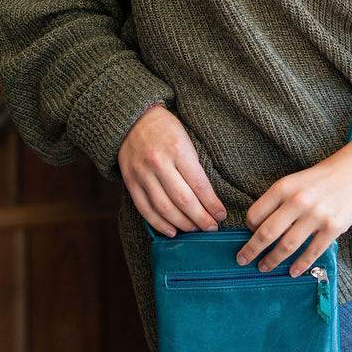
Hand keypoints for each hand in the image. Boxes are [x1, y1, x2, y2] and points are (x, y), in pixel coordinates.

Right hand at [118, 104, 226, 235]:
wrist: (133, 119)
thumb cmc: (166, 129)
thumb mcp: (186, 139)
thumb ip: (194, 167)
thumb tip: (208, 198)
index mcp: (178, 149)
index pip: (199, 185)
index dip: (212, 204)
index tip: (221, 215)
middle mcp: (159, 163)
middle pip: (183, 200)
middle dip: (201, 219)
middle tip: (212, 228)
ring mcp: (142, 174)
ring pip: (164, 208)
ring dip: (182, 224)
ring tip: (195, 230)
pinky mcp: (130, 182)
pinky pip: (145, 209)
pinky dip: (159, 224)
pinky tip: (172, 231)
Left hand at [236, 148, 351, 276]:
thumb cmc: (322, 177)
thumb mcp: (295, 181)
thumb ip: (280, 202)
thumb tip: (261, 228)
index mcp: (284, 187)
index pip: (255, 214)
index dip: (248, 228)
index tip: (249, 236)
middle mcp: (297, 201)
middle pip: (266, 233)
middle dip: (251, 250)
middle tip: (242, 260)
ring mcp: (316, 215)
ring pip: (287, 246)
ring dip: (272, 260)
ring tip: (264, 267)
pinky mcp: (333, 227)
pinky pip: (312, 252)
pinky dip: (300, 265)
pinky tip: (292, 271)